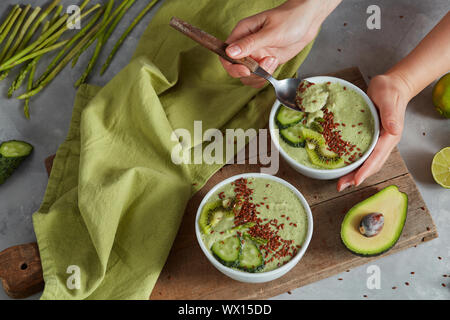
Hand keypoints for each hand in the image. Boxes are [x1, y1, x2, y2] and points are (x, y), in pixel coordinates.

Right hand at [220, 0, 340, 87]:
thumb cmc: (290, 19)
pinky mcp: (265, 63)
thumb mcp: (270, 32)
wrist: (308, 21)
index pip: (225, 54)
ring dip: (259, 75)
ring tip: (272, 61)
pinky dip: (265, 77)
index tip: (246, 70)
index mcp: (242, 33)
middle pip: (235, 69)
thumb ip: (250, 43)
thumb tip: (230, 52)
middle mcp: (246, 46)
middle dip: (249, 73)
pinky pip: (259, 77)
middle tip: (264, 66)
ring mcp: (255, 55)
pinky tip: (274, 64)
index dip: (232, 65)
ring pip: (247, 76)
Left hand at [337, 73, 411, 190]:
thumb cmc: (390, 89)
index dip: (366, 169)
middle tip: (341, 186)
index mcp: (391, 135)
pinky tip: (344, 166)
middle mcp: (386, 141)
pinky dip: (355, 163)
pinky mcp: (373, 138)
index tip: (356, 180)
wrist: (393, 85)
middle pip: (372, 164)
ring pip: (368, 162)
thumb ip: (389, 113)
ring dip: (355, 173)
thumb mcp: (388, 98)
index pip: (377, 156)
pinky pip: (364, 154)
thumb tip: (393, 129)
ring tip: (341, 182)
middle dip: (357, 177)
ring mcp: (380, 141)